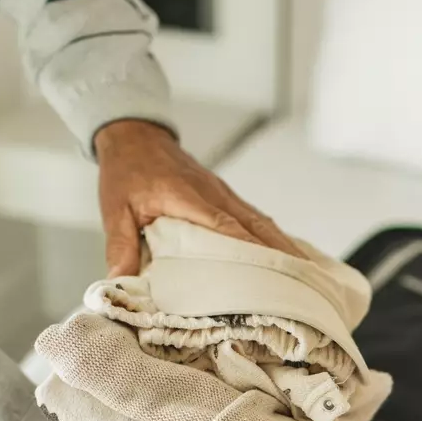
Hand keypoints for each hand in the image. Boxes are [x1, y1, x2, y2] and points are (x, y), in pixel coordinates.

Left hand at [94, 119, 302, 276]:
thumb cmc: (127, 173)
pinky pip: (257, 219)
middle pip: (256, 227)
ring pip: (263, 223)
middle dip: (281, 256)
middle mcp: (214, 195)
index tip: (270, 275)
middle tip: (303, 284)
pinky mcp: (227, 196)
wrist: (136, 136)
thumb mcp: (114, 210)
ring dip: (285, 249)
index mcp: (187, 197)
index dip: (249, 251)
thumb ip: (120, 246)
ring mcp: (224, 194)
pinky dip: (275, 239)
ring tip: (307, 276)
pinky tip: (289, 257)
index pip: (225, 227)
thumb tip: (119, 283)